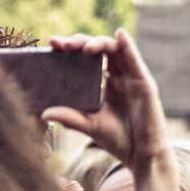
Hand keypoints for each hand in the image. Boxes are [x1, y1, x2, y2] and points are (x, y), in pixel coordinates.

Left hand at [41, 30, 168, 173]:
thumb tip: (44, 112)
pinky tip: (120, 34)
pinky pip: (135, 61)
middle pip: (100, 50)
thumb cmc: (118, 140)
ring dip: (100, 43)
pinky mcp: (145, 84)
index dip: (72, 49)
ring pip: (116, 51)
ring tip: (84, 46)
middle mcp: (119, 77)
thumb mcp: (90, 126)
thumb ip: (70, 118)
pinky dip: (128, 46)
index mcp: (106, 84)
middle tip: (64, 45)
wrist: (141, 156)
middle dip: (81, 42)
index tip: (53, 44)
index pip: (87, 59)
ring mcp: (132, 78)